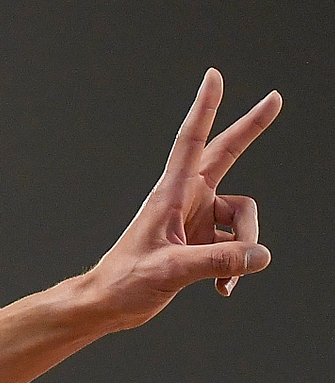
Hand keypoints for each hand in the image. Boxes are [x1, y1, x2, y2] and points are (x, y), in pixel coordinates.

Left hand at [86, 70, 279, 329]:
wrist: (107, 305)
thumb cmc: (124, 283)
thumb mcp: (171, 271)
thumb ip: (217, 261)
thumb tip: (260, 255)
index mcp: (171, 194)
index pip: (192, 142)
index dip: (205, 108)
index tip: (213, 77)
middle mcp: (186, 200)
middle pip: (226, 155)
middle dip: (251, 129)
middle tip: (275, 98)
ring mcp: (195, 219)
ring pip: (242, 217)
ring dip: (243, 246)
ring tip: (224, 278)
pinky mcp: (200, 241)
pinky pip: (235, 246)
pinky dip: (234, 267)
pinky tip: (222, 289)